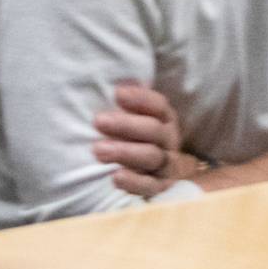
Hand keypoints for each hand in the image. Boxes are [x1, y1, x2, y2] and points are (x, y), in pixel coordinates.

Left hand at [93, 81, 202, 197]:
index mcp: (164, 119)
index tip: (117, 93)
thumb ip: (126, 103)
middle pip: (154, 130)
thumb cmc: (136, 138)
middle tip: (98, 121)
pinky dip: (133, 182)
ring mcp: (167, 165)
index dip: (140, 98)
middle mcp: (169, 140)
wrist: (158, 174)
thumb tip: (113, 81)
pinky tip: (115, 177)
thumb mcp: (134, 118)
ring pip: (152, 157)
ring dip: (125, 152)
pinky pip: (150, 186)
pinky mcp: (160, 188)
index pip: (158, 105)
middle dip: (126, 125)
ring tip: (98, 150)